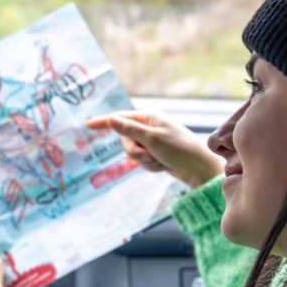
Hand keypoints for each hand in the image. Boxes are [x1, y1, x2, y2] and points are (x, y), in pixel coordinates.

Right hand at [86, 110, 223, 188]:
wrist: (200, 169)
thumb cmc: (179, 149)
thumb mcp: (152, 139)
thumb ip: (129, 129)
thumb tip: (111, 118)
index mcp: (149, 117)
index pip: (119, 118)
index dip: (103, 122)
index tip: (87, 124)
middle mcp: (149, 127)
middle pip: (124, 139)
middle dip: (133, 152)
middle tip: (148, 155)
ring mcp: (152, 141)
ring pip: (132, 153)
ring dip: (143, 160)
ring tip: (159, 161)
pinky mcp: (155, 153)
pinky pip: (142, 161)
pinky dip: (150, 166)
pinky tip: (163, 166)